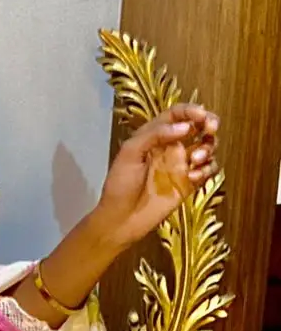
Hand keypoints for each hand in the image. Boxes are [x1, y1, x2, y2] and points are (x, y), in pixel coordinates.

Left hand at [92, 103, 219, 252]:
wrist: (121, 219)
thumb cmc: (120, 185)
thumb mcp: (130, 153)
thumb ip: (155, 135)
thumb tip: (185, 127)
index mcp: (155, 136)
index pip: (177, 114)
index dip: (191, 110)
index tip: (201, 115)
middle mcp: (171, 147)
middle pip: (198, 126)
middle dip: (209, 124)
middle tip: (210, 129)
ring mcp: (181, 165)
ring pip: (207, 146)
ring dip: (208, 148)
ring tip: (195, 160)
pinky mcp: (189, 183)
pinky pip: (208, 170)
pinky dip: (207, 170)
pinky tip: (193, 177)